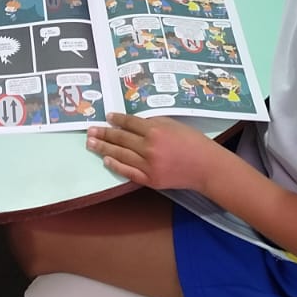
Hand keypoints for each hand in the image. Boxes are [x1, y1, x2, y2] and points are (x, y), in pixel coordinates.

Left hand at [87, 113, 220, 189]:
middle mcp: (149, 148)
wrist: (206, 167)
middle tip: (90, 131)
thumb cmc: (193, 143)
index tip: (108, 117)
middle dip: (103, 134)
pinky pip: (128, 172)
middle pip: (121, 139)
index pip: (130, 123)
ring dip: (104, 149)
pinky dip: (116, 166)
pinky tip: (106, 160)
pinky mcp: (150, 179)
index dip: (117, 120)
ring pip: (120, 155)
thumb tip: (133, 123)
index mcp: (156, 131)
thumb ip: (153, 123)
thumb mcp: (173, 124)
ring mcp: (149, 165)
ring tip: (91, 144)